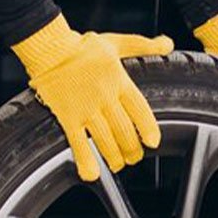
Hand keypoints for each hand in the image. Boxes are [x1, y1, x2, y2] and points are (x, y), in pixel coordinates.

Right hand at [11, 15, 173, 180]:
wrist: (49, 49)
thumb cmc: (82, 46)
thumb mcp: (117, 43)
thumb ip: (143, 45)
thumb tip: (168, 44)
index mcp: (120, 82)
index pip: (140, 110)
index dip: (148, 128)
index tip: (153, 142)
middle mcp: (105, 98)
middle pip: (125, 130)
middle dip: (132, 148)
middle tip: (134, 157)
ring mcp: (86, 109)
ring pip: (106, 140)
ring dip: (114, 157)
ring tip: (118, 165)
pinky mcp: (67, 116)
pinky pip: (77, 142)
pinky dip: (85, 159)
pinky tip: (92, 174)